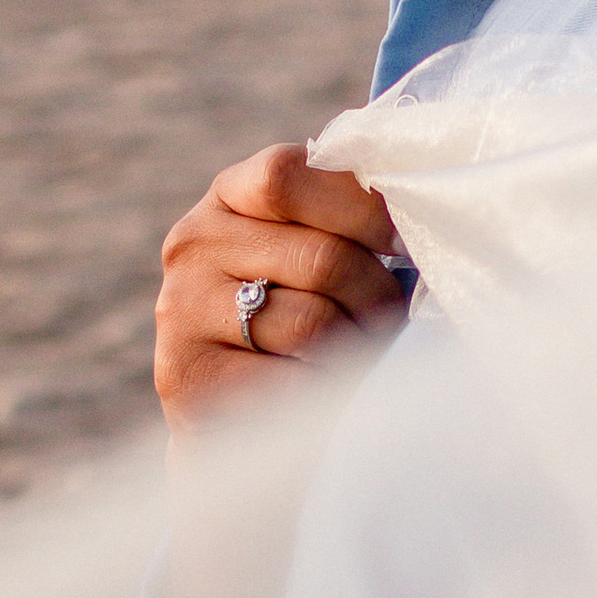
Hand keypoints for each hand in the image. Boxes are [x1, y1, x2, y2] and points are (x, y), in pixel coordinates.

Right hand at [154, 143, 405, 432]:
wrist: (239, 420)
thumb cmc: (301, 319)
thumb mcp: (316, 250)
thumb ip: (346, 217)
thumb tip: (414, 214)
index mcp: (228, 197)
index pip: (287, 176)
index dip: (361, 208)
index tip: (402, 245)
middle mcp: (192, 245)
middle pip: (319, 257)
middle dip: (375, 295)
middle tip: (387, 320)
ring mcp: (182, 313)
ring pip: (312, 323)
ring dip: (355, 348)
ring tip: (357, 357)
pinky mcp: (189, 382)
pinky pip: (292, 382)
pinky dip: (324, 392)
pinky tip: (318, 394)